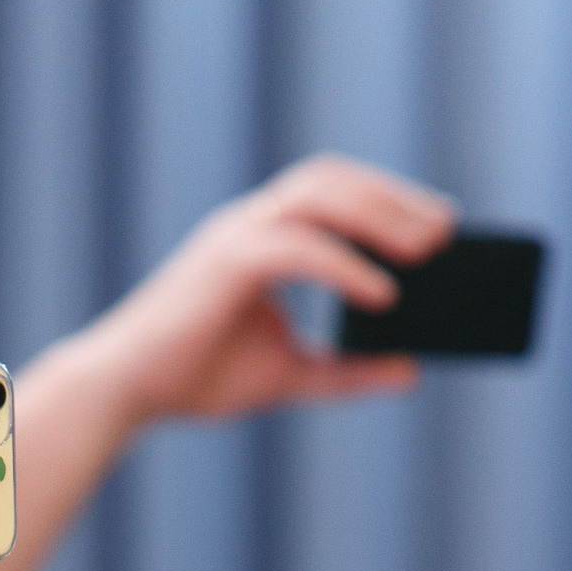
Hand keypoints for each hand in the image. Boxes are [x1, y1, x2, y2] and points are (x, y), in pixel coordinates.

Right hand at [61, 152, 454, 422]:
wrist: (125, 391)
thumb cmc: (192, 378)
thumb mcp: (288, 375)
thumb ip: (347, 372)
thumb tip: (412, 371)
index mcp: (259, 239)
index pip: (332, 193)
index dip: (387, 198)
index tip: (439, 223)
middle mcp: (247, 224)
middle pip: (332, 179)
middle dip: (394, 197)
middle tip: (446, 232)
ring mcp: (234, 237)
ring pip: (319, 196)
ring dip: (380, 215)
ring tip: (426, 250)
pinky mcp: (226, 263)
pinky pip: (299, 248)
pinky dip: (346, 266)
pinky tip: (383, 295)